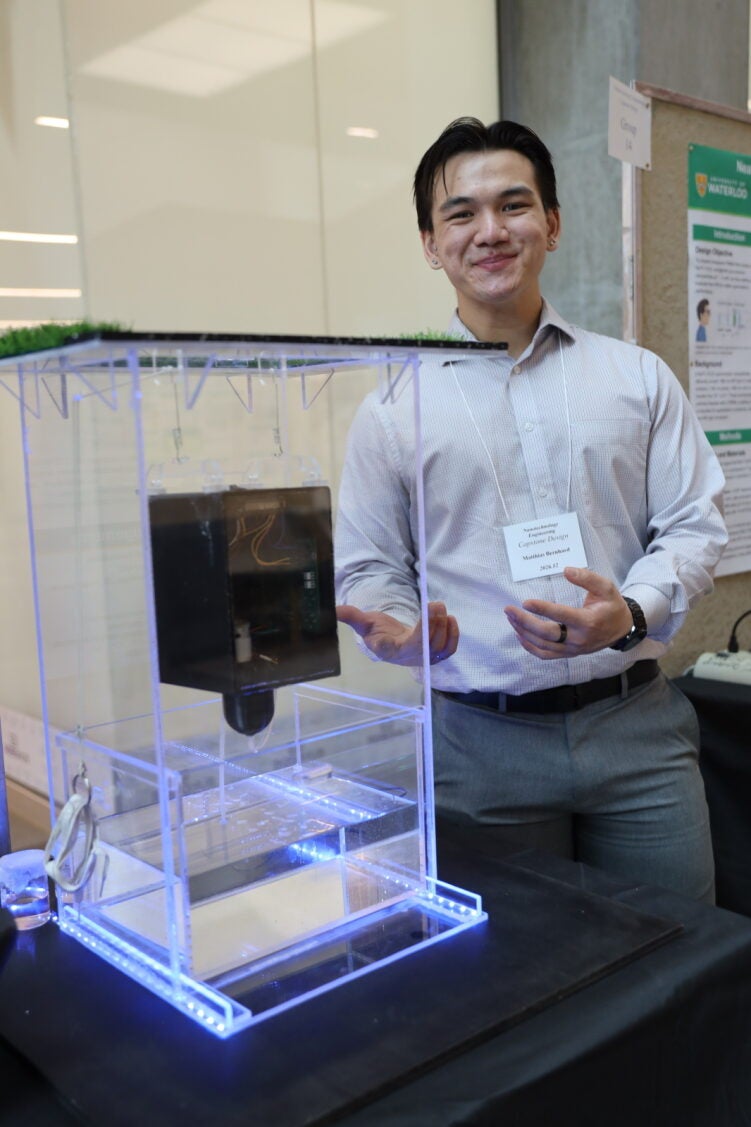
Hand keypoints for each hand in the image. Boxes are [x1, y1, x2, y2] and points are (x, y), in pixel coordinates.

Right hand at [336, 602, 458, 665]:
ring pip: (438, 647)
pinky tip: (450, 618)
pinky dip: (453, 635)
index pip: (392, 648)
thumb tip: (332, 608)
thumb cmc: (380, 632)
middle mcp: (407, 657)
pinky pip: (449, 650)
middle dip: (431, 625)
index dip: (397, 642)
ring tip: (440, 606)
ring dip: (443, 626)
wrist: (394, 645)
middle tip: (435, 604)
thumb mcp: (364, 623)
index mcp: (389, 649)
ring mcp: (424, 658)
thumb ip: (351, 616)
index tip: (393, 635)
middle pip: (422, 646)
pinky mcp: (437, 656)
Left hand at [503, 567, 633, 659]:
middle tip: (509, 610)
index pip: (562, 615)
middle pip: (547, 634)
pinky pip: (545, 655)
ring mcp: (573, 649)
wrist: (622, 629)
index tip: (525, 602)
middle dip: (525, 622)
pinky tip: (519, 634)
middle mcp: (579, 638)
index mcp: (589, 621)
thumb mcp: (606, 588)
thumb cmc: (612, 606)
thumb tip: (566, 570)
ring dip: (523, 632)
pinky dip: (530, 647)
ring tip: (510, 618)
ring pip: (543, 645)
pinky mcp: (568, 654)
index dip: (543, 609)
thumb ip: (587, 578)